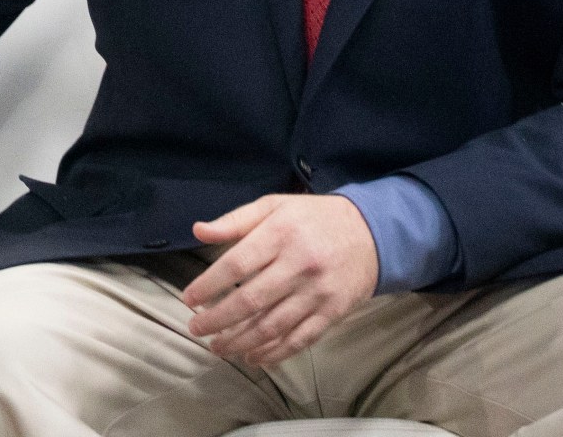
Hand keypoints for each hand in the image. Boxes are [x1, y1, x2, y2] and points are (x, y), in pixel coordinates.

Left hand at [181, 193, 378, 365]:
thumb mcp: (275, 206)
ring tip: (218, 347)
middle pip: (251, 299)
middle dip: (218, 319)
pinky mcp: (333, 312)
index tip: (188, 299)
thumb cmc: (314, 218)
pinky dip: (275, 352)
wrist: (373, 233)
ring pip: (273, 325)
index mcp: (281, 233)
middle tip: (196, 330)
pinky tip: (253, 357)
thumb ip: (236, 220)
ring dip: (241, 342)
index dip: (209, 285)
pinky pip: (300, 339)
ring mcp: (318, 292)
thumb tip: (198, 231)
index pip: (237, 264)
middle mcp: (299, 264)